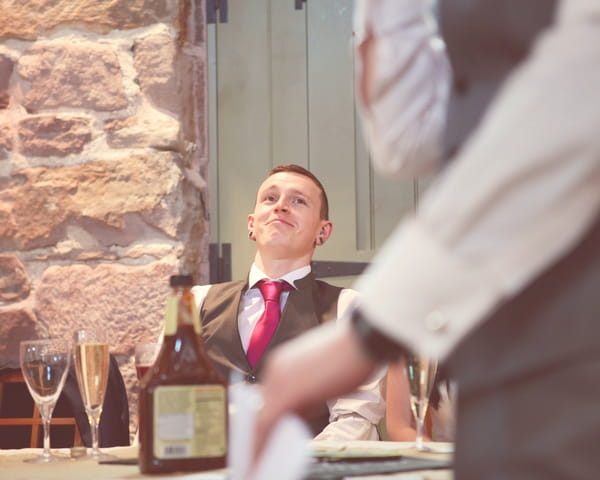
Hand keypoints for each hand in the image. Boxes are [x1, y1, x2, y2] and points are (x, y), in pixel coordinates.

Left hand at [251, 323, 377, 469]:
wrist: (363, 339)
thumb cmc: (353, 354)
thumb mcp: (324, 373)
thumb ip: (307, 390)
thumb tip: (301, 410)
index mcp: (283, 362)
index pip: (268, 398)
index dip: (267, 421)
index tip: (266, 439)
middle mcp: (275, 369)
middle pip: (262, 409)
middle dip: (261, 435)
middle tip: (258, 458)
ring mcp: (278, 380)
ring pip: (261, 420)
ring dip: (259, 444)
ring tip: (258, 465)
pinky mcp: (287, 394)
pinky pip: (267, 426)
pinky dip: (262, 446)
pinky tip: (262, 461)